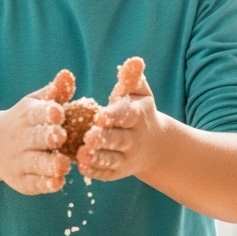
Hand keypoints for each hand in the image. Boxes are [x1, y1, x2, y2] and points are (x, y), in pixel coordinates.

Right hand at [0, 69, 73, 194]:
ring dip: (49, 164)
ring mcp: (19, 161)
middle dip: (47, 137)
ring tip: (64, 165)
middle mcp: (20, 139)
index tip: (58, 111)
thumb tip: (67, 74)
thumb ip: (55, 92)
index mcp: (26, 117)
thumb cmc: (28, 121)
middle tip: (61, 136)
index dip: (46, 112)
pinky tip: (58, 183)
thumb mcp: (37, 103)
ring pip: (34, 163)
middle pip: (33, 139)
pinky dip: (45, 184)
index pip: (35, 113)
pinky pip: (33, 183)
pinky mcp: (22, 181)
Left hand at [77, 57, 160, 182]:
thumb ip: (133, 78)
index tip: (100, 115)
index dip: (114, 116)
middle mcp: (135, 139)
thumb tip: (135, 61)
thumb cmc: (139, 111)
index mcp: (139, 117)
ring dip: (97, 158)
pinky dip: (95, 172)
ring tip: (81, 155)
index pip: (127, 116)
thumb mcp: (139, 93)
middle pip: (119, 140)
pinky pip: (107, 174)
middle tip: (88, 137)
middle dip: (104, 139)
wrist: (155, 145)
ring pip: (112, 159)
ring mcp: (127, 158)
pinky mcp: (119, 172)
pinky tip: (81, 167)